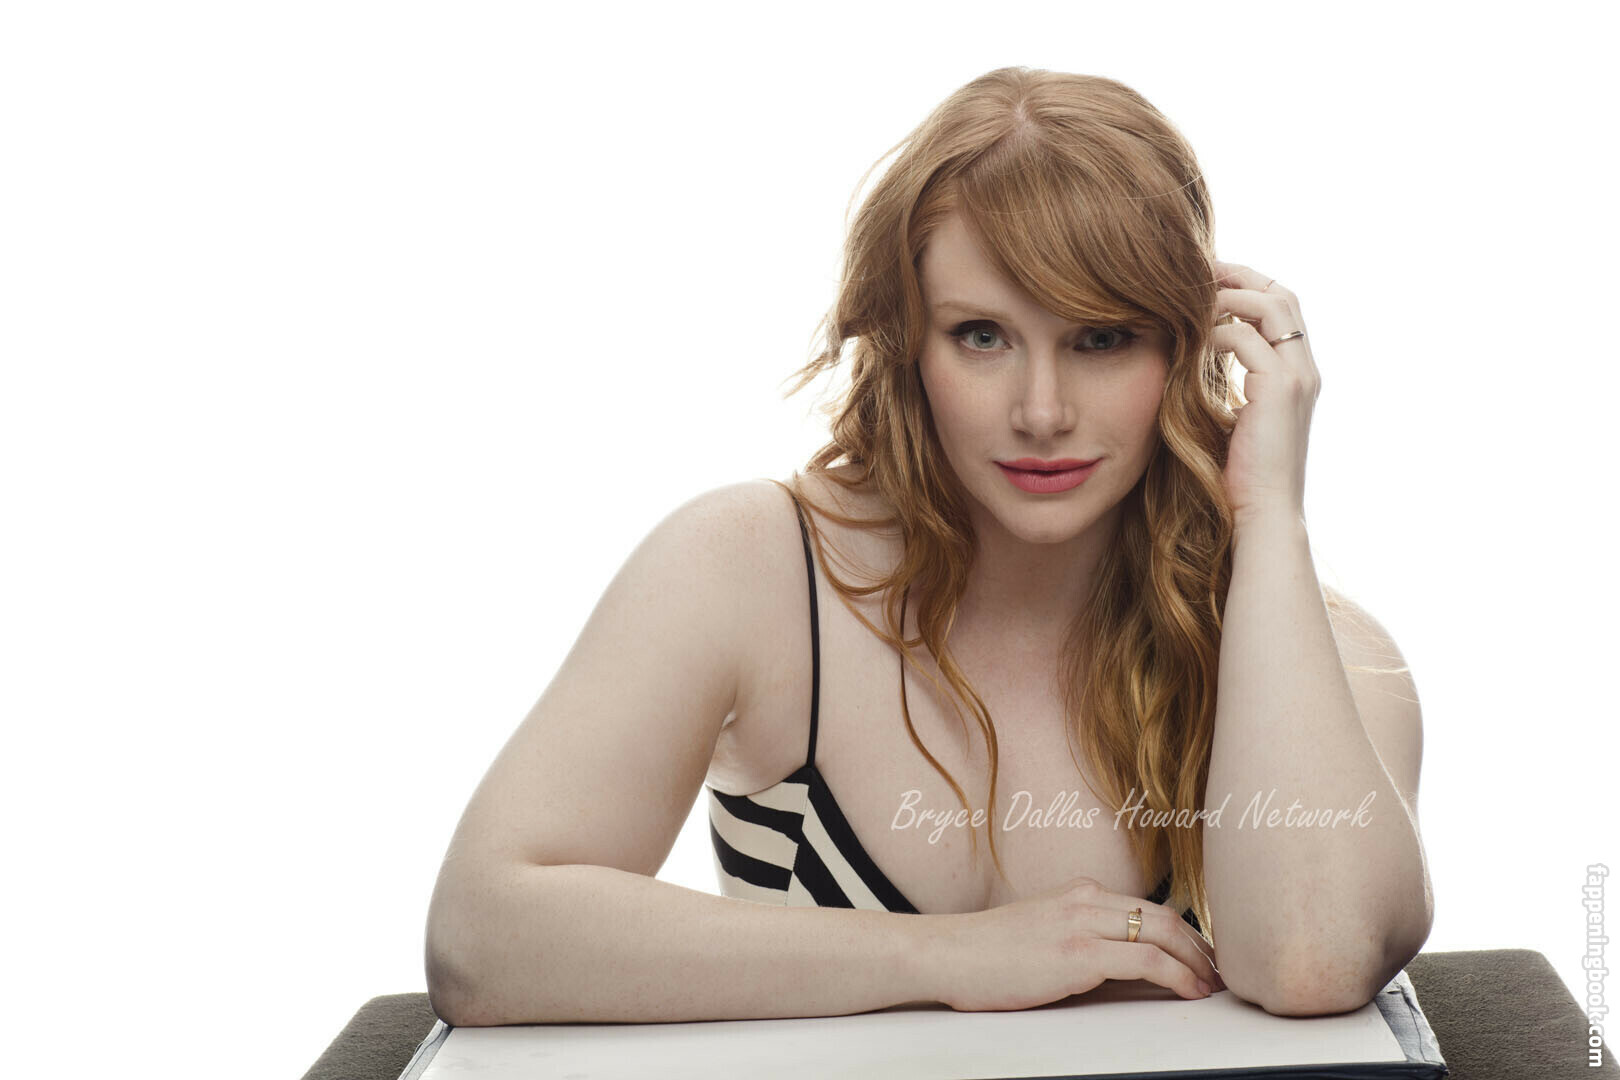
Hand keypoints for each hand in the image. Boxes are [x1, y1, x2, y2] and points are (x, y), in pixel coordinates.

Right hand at [924, 875, 1225, 1011]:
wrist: (946, 954)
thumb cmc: (986, 955)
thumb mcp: (1043, 938)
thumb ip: (1087, 944)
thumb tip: (1134, 971)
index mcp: (1078, 893)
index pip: (1149, 908)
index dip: (1185, 933)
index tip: (1202, 957)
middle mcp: (1086, 899)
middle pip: (1166, 916)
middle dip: (1201, 947)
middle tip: (1220, 973)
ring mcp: (1082, 922)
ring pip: (1164, 932)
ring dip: (1198, 962)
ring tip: (1213, 986)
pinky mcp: (1078, 953)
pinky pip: (1147, 959)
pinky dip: (1178, 975)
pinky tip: (1190, 991)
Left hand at [1210, 259, 1319, 525]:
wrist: (1262, 514)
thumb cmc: (1241, 476)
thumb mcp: (1237, 419)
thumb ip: (1230, 383)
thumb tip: (1197, 354)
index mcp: (1299, 375)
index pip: (1284, 309)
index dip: (1249, 286)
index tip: (1209, 280)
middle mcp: (1305, 370)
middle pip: (1283, 294)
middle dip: (1240, 275)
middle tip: (1197, 269)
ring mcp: (1296, 377)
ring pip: (1268, 306)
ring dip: (1225, 295)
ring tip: (1189, 299)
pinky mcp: (1277, 389)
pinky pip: (1241, 337)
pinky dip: (1212, 330)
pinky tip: (1188, 341)